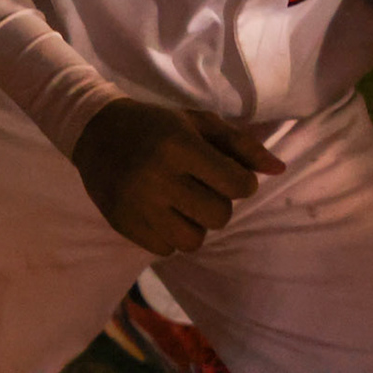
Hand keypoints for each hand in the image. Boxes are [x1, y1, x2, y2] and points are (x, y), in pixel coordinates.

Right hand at [71, 98, 285, 255]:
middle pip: (219, 217)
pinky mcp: (122, 223)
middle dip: (216, 203)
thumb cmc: (154, 125)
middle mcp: (156, 176)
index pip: (239, 185)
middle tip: (196, 186)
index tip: (224, 172)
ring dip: (193, 224)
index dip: (240, 181)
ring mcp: (136, 203)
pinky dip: (169, 235)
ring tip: (179, 203)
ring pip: (193, 240)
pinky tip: (158, 212)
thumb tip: (279, 169)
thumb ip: (240, 146)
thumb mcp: (197, 123)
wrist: (92, 130)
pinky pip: (166, 249)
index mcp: (178, 145)